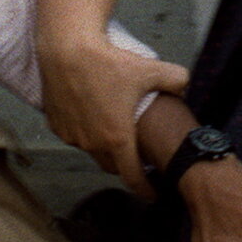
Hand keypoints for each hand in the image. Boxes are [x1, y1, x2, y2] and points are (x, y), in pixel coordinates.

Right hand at [38, 32, 189, 194]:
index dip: (146, 189)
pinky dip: (84, 131)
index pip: (133, 178)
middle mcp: (92, 143)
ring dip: (103, 146)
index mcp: (117, 138)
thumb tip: (185, 84)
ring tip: (113, 128)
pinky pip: (73, 135)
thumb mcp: (150, 69)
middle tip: (137, 155)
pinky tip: (91, 114)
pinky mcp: (55, 124)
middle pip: (113, 165)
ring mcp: (71, 135)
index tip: (153, 194)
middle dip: (126, 164)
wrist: (67, 48)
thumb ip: (175, 79)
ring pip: (92, 150)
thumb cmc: (108, 61)